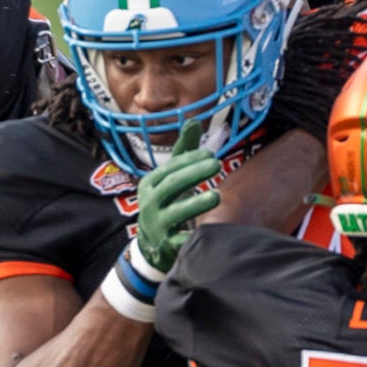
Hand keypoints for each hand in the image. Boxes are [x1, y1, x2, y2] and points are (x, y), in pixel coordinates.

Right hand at [131, 121, 221, 275]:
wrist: (152, 243)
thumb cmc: (167, 202)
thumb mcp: (171, 177)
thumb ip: (183, 152)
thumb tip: (193, 121)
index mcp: (150, 184)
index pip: (169, 169)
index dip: (189, 160)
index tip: (211, 154)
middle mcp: (150, 203)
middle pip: (170, 186)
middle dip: (192, 174)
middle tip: (216, 164)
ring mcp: (158, 225)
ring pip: (174, 213)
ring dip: (195, 204)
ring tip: (216, 196)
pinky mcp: (168, 245)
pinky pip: (181, 240)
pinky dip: (193, 236)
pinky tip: (210, 230)